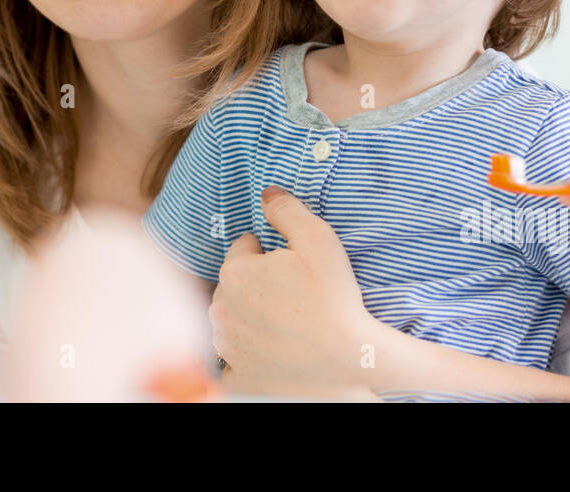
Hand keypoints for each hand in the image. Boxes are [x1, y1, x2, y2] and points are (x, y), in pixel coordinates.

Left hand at [210, 186, 378, 397]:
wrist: (349, 360)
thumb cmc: (334, 298)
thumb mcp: (317, 239)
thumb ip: (286, 210)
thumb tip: (266, 193)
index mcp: (235, 272)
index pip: (244, 248)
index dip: (270, 254)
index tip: (293, 269)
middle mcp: (220, 309)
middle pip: (236, 285)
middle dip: (257, 285)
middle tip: (294, 296)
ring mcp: (226, 347)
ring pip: (233, 320)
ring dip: (251, 318)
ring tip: (288, 324)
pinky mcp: (236, 377)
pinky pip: (235, 360)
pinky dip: (250, 356)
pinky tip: (276, 353)